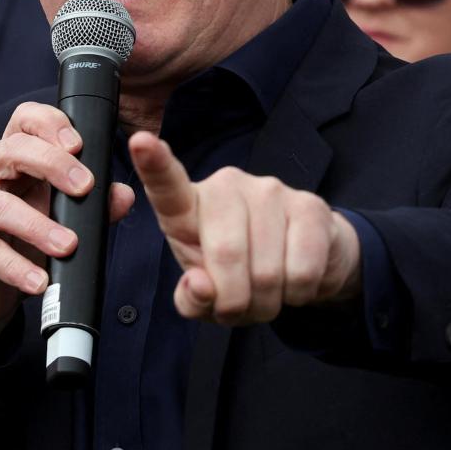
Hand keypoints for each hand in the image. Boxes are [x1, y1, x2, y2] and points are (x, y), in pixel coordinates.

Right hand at [0, 102, 133, 362]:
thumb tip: (123, 195)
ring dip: (38, 226)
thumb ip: (91, 206)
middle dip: (53, 165)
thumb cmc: (17, 242)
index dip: (51, 124)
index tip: (79, 145)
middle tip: (85, 189)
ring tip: (69, 246)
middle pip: (13, 149)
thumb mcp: (57, 219)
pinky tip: (39, 281)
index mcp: (8, 154)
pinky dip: (15, 266)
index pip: (25, 120)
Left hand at [129, 132, 360, 325]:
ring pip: (267, 271)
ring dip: (268, 303)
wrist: (303, 262)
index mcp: (189, 207)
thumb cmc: (241, 273)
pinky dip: (298, 294)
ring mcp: (270, 190)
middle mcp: (227, 187)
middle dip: (236, 301)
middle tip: (242, 307)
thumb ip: (191, 299)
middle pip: (226, 254)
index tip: (140, 142)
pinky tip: (295, 281)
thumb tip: (200, 286)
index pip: (168, 186)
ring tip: (269, 293)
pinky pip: (302, 272)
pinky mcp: (310, 206)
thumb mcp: (206, 294)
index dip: (154, 165)